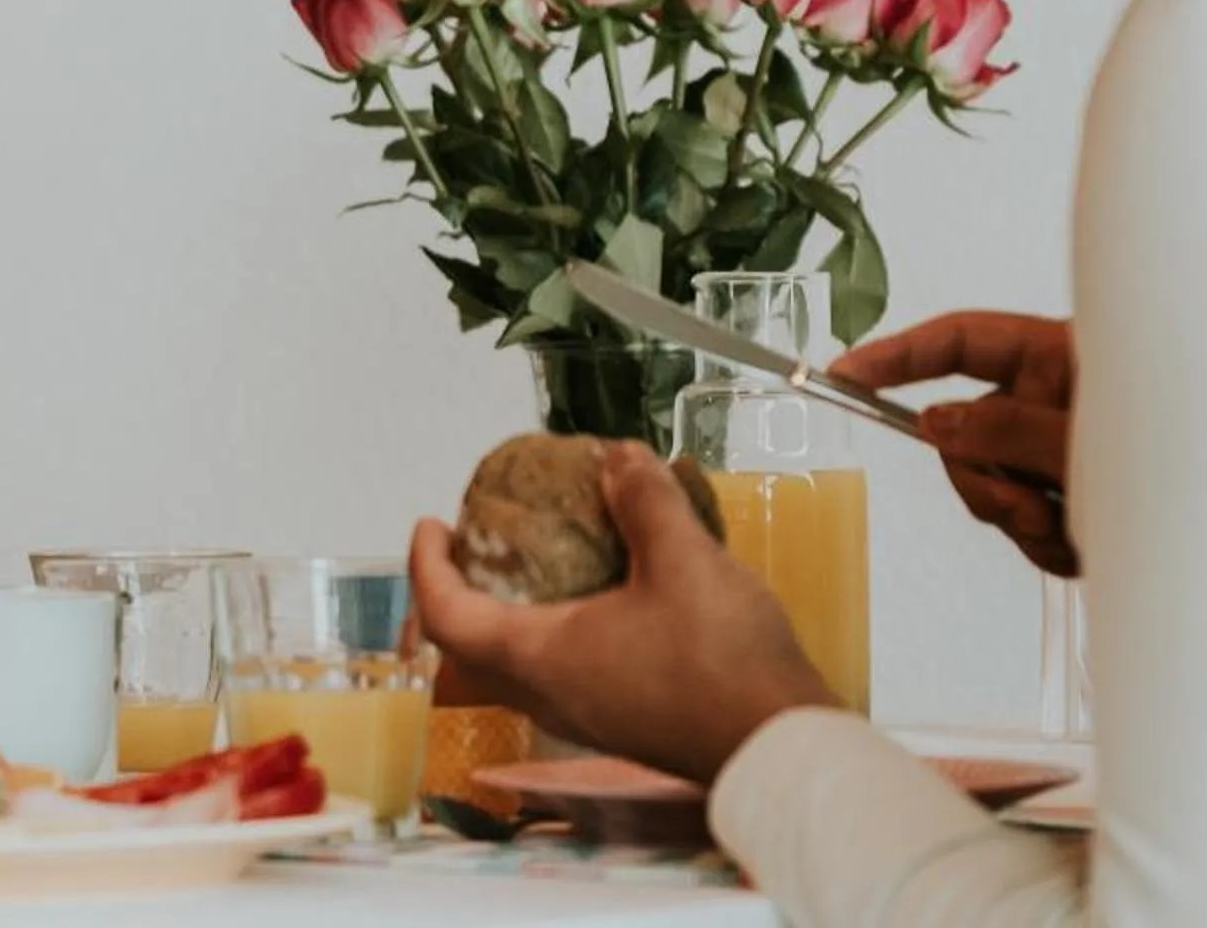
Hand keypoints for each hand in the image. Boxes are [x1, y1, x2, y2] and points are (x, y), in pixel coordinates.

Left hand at [410, 441, 833, 783]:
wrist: (780, 748)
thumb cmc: (723, 661)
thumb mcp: (684, 560)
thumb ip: (645, 502)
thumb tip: (619, 457)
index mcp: (539, 658)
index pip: (447, 616)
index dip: (426, 567)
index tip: (431, 523)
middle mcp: (548, 695)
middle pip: (469, 647)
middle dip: (458, 591)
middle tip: (472, 543)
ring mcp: (584, 716)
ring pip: (515, 664)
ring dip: (507, 612)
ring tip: (533, 560)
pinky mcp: (621, 721)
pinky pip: (561, 672)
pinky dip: (555, 627)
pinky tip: (601, 593)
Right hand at [831, 311, 1076, 576]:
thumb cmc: (1186, 467)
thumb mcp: (1086, 441)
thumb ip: (1009, 430)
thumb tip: (938, 423)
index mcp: (1060, 359)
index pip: (961, 342)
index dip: (899, 354)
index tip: (846, 374)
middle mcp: (1052, 401)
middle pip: (966, 429)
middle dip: (985, 478)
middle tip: (1027, 507)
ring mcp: (1056, 451)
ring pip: (990, 483)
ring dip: (1021, 519)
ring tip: (1072, 529)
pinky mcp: (1067, 497)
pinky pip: (1022, 522)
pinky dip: (1045, 543)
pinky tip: (1086, 544)